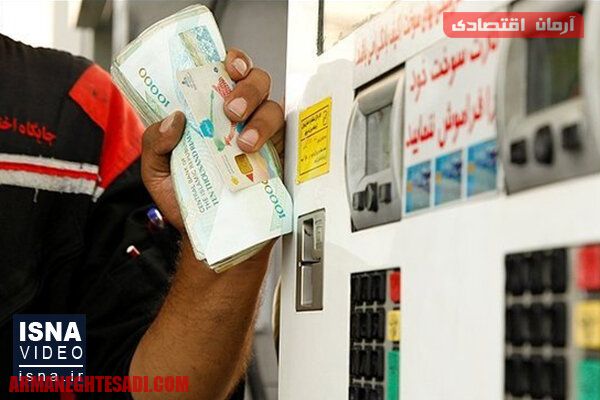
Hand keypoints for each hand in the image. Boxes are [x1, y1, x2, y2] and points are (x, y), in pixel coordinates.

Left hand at [141, 48, 284, 232]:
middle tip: (232, 110)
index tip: (229, 66)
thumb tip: (174, 120)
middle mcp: (239, 119)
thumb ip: (155, 143)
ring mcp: (262, 137)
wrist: (209, 236)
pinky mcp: (279, 158)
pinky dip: (278, 140)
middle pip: (256, 82)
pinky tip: (262, 152)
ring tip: (243, 143)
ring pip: (274, 107)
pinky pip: (288, 139)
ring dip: (261, 118)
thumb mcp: (157, 173)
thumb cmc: (186, 201)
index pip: (225, 74)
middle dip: (248, 88)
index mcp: (210, 113)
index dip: (233, 61)